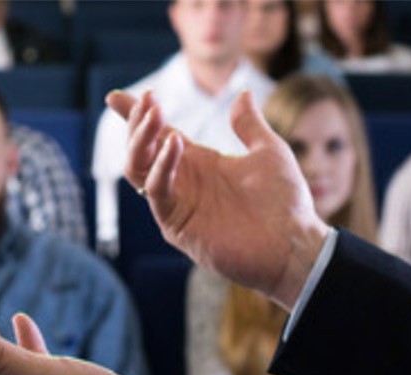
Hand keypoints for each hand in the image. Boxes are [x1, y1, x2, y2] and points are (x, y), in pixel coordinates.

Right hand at [106, 90, 329, 309]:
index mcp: (199, 164)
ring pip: (137, 170)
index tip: (116, 97)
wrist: (294, 244)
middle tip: (148, 99)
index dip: (135, 116)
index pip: (158, 135)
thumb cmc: (285, 203)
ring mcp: (177, 205)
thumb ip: (249, 124)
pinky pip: (158, 192)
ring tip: (155, 115)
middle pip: (140, 150)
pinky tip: (175, 144)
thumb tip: (241, 93)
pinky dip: (161, 166)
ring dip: (140, 140)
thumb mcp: (268, 152)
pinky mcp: (177, 226)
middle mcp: (183, 182)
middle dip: (136, 122)